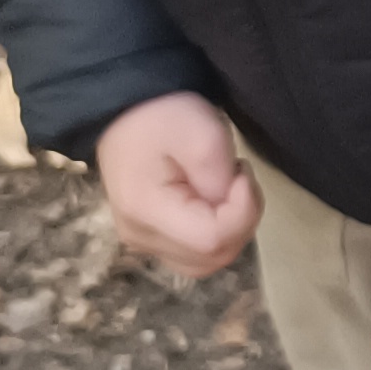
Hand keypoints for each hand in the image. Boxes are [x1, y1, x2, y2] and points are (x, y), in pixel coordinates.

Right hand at [96, 92, 260, 278]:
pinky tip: (214, 200)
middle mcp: (141, 238)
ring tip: (224, 186)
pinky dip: (216, 232)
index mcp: (146, 212)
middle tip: (235, 176)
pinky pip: (195, 253)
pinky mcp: (152, 238)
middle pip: (212, 256)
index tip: (240, 172)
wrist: (128, 107)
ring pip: (206, 261)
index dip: (242, 212)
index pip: (212, 240)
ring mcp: (144, 241)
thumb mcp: (201, 132)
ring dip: (231, 228)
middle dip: (240, 220)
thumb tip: (230, 207)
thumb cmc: (163, 115)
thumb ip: (220, 178)